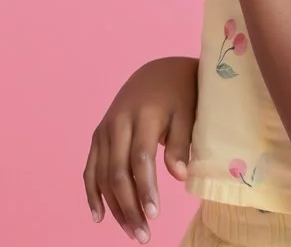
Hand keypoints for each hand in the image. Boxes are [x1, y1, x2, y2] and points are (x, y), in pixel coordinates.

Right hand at [83, 56, 197, 243]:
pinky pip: (90, 168)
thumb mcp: (188, 111)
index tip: (155, 215)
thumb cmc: (180, 93)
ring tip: (132, 231)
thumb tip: (179, 176)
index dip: (145, 189)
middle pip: (118, 172)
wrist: (159, 71)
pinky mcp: (98, 134)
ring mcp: (105, 128)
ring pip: (103, 175)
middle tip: (144, 235)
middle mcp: (119, 121)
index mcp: (144, 113)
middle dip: (129, 206)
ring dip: (114, 207)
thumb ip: (181, 142)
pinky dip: (92, 193)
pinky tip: (99, 216)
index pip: (140, 158)